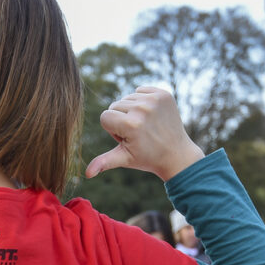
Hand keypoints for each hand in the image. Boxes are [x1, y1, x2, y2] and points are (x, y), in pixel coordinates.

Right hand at [85, 87, 203, 181]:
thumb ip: (104, 162)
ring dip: (132, 110)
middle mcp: (142, 109)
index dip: (113, 130)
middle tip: (138, 134)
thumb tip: (87, 174)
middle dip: (121, 119)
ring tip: (145, 125)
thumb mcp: (124, 159)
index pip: (105, 117)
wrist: (177, 154)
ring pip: (127, 98)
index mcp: (131, 124)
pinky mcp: (163, 93)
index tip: (128, 139)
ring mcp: (154, 100)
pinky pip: (140, 90)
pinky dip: (143, 100)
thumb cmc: (148, 158)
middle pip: (115, 106)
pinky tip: (152, 115)